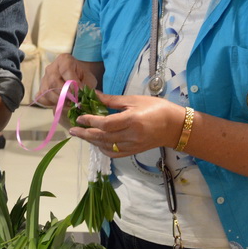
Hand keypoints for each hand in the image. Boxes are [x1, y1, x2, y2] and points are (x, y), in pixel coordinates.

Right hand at [40, 53, 97, 106]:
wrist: (75, 78)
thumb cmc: (81, 77)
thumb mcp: (88, 79)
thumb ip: (87, 86)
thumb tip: (84, 95)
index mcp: (64, 60)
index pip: (65, 70)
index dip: (72, 83)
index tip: (79, 91)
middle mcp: (51, 68)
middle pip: (54, 81)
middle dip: (65, 93)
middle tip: (74, 100)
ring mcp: (44, 79)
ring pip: (47, 91)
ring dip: (59, 100)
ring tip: (69, 103)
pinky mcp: (40, 89)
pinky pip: (42, 98)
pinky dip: (51, 103)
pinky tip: (60, 103)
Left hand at [67, 93, 184, 157]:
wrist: (175, 126)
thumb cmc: (157, 108)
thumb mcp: (134, 100)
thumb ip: (112, 100)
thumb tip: (94, 95)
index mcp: (132, 120)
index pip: (105, 124)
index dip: (90, 121)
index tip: (79, 117)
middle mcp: (131, 135)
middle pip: (102, 137)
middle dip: (85, 133)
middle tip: (72, 130)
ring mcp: (132, 146)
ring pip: (106, 146)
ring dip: (91, 141)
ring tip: (81, 134)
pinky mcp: (133, 152)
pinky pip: (114, 153)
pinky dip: (102, 149)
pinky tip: (96, 142)